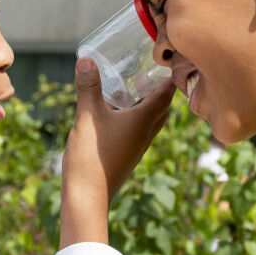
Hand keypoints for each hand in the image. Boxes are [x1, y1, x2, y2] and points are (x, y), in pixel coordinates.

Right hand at [59, 59, 173, 246]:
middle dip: (160, 88)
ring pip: (153, 119)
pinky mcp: (128, 153)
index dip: (169, 75)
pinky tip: (119, 112)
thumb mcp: (88, 116)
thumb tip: (86, 59)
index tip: (167, 58)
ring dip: (149, 102)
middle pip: (163, 106)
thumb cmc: (92, 156)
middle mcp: (147, 133)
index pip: (167, 93)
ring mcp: (138, 145)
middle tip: (149, 70)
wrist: (88, 196)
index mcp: (144, 120)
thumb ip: (88, 87)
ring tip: (135, 87)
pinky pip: (140, 129)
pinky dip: (137, 115)